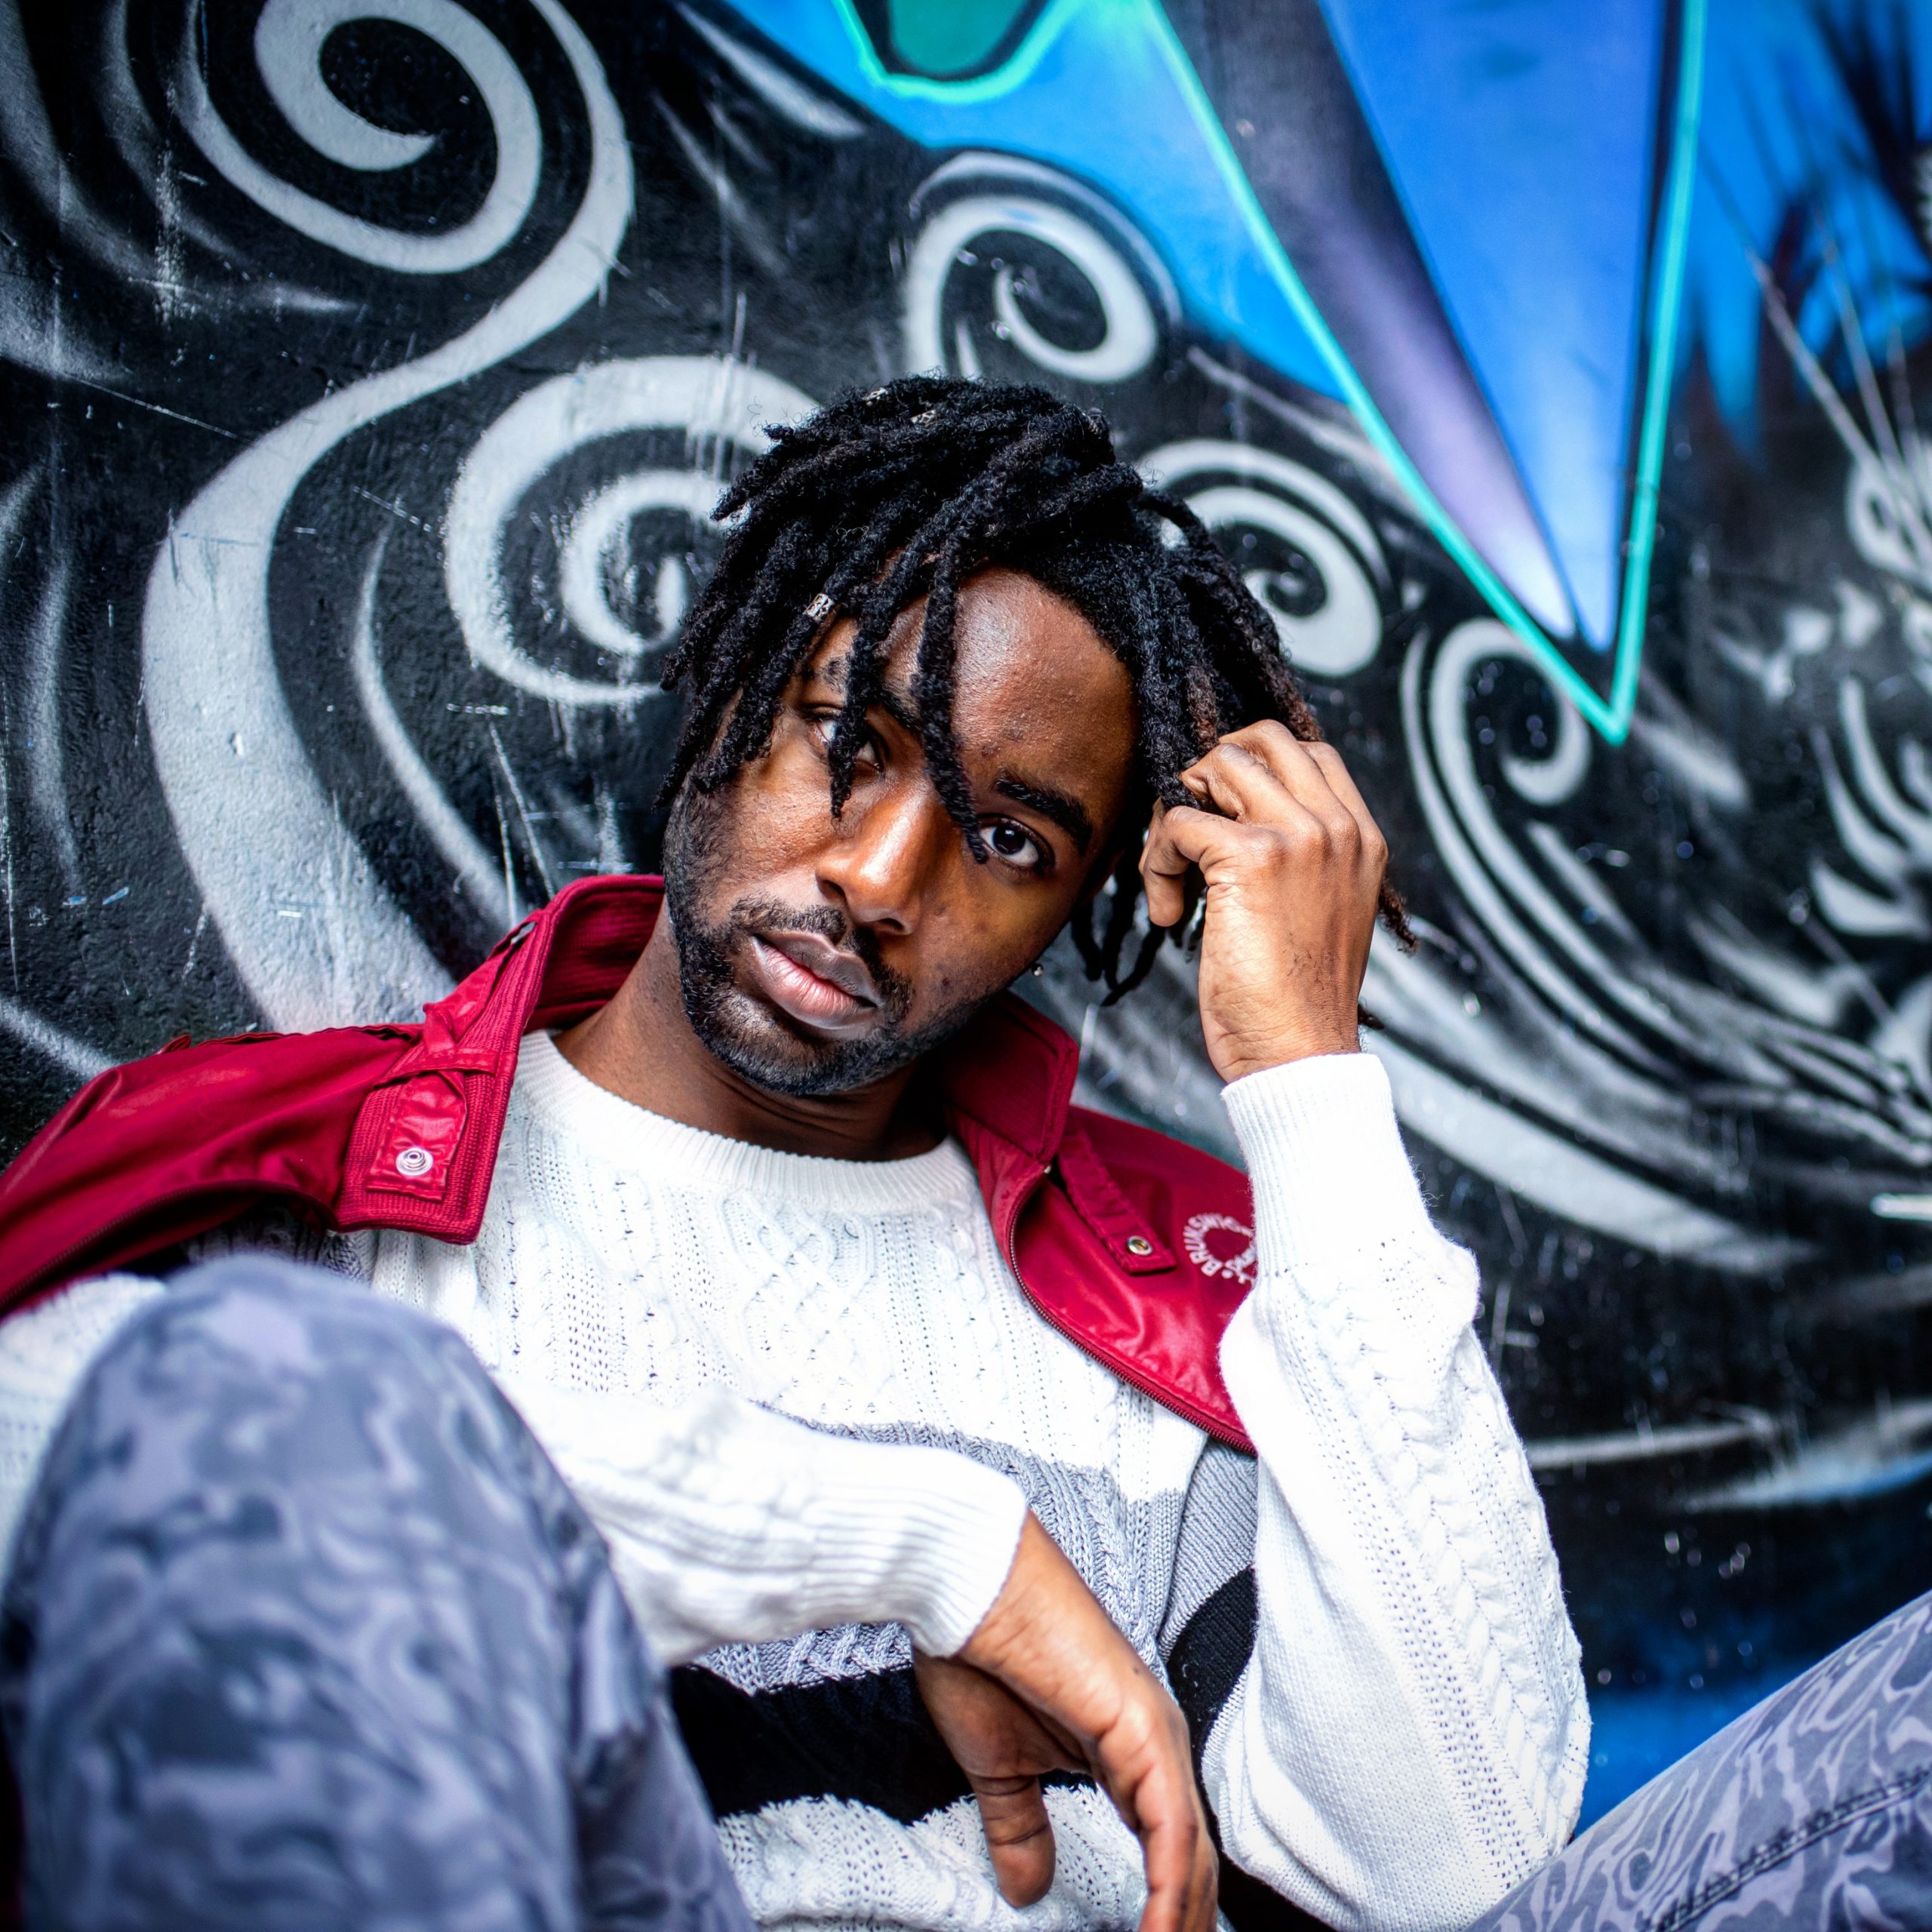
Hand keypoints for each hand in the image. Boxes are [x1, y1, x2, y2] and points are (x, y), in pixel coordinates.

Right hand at [917, 1515, 1216, 1931]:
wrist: (965, 1588)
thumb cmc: (977, 1654)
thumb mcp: (1001, 1765)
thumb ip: (1023, 1828)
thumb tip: (1029, 1889)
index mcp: (1130, 1751)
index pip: (1167, 1852)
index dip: (1163, 1914)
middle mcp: (1157, 1743)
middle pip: (1191, 1862)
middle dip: (1180, 1926)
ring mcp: (1156, 1735)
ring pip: (1190, 1855)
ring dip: (1179, 1922)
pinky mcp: (1142, 1731)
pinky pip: (1171, 1831)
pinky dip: (1168, 1892)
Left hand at [1141, 723, 1386, 1080]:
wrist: (1299, 1053)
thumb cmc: (1296, 997)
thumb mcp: (1321, 910)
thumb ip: (1301, 858)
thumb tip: (1230, 816)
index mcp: (1361, 837)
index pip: (1306, 752)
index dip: (1249, 768)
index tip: (1219, 818)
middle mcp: (1337, 826)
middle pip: (1259, 739)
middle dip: (1209, 773)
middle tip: (1189, 830)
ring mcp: (1298, 836)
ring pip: (1214, 767)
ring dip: (1173, 816)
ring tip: (1173, 875)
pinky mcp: (1250, 858)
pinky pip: (1177, 821)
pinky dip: (1155, 863)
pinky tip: (1168, 912)